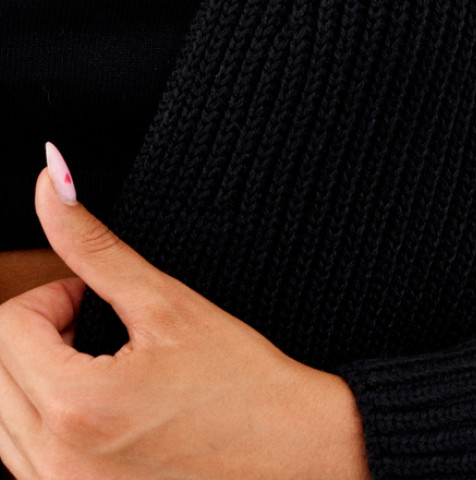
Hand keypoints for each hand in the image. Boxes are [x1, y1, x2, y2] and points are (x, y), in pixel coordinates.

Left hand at [0, 147, 369, 479]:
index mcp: (77, 406)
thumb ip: (94, 245)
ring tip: (104, 365)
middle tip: (98, 326)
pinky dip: (45, 420)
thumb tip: (50, 177)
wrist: (294, 454)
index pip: (6, 327)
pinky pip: (24, 457)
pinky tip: (102, 406)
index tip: (96, 298)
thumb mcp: (166, 302)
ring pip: (1, 418)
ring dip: (36, 377)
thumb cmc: (241, 381)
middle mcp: (57, 466)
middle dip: (37, 335)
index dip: (53, 297)